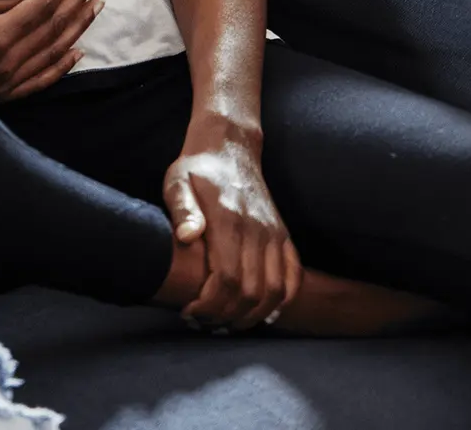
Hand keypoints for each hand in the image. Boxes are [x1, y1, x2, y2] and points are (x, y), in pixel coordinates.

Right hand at [0, 0, 103, 99]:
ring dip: (77, 26)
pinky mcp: (1, 94)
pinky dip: (62, 65)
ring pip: (53, 51)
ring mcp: (5, 82)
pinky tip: (76, 52)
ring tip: (96, 5)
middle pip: (53, 27)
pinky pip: (41, 79)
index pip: (39, 6)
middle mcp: (5, 64)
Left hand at [163, 122, 302, 329]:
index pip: (226, 278)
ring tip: (227, 323)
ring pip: (276, 290)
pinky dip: (283, 300)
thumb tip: (187, 236)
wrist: (230, 147)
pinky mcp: (284, 235)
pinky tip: (264, 313)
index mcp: (229, 220)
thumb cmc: (196, 169)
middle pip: (251, 291)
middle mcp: (257, 230)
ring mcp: (275, 234)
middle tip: (204, 323)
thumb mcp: (176, 181)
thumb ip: (182, 209)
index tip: (189, 312)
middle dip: (226, 316)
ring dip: (253, 315)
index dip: (210, 304)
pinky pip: (293, 276)